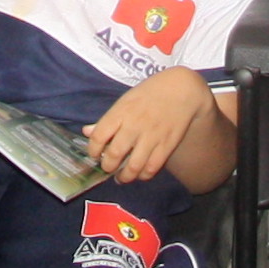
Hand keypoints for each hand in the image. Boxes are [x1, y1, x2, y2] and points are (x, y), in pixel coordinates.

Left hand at [83, 68, 213, 183]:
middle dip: (107, 167)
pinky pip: (152, 168)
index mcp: (121, 112)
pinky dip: (143, 176)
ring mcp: (151, 137)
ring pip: (133, 167)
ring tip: (121, 177)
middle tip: (108, 168)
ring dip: (124, 176)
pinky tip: (139, 174)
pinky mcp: (167, 146)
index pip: (98, 136)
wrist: (182, 90)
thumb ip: (107, 119)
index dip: (93, 150)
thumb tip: (87, 132)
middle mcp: (134, 125)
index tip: (94, 154)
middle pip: (114, 155)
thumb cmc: (149, 93)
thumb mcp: (125, 101)